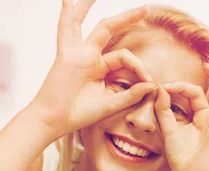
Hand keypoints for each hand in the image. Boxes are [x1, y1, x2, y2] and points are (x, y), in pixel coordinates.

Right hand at [31, 0, 156, 139]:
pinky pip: (66, 29)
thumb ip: (131, 95)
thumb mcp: (111, 104)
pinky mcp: (67, 54)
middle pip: (110, 30)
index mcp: (100, 68)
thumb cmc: (79, 114)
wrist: (55, 121)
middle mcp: (89, 56)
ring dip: (91, 4)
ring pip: (87, 22)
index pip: (125, 58)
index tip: (150, 81)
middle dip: (128, 18)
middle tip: (147, 8)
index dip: (140, 67)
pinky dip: (68, 13)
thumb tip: (152, 84)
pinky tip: (69, 0)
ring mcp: (77, 53)